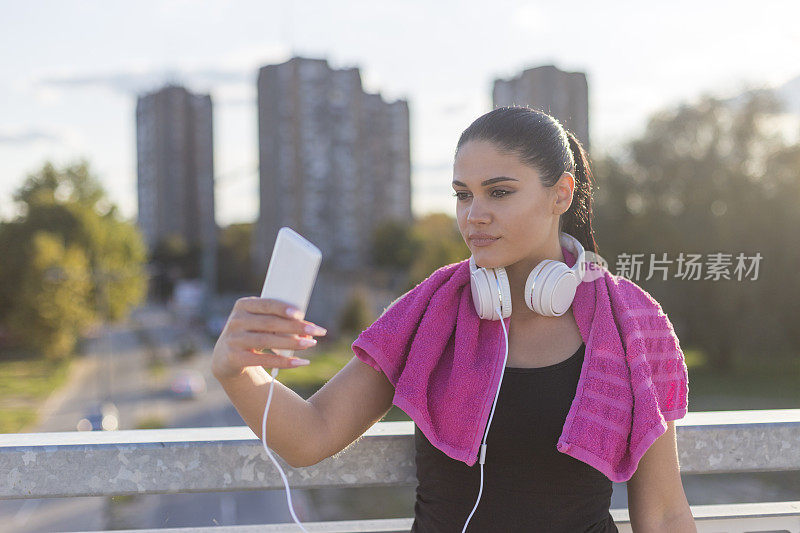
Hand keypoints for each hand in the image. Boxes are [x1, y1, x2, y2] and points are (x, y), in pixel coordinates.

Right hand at [211, 297, 326, 379]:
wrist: (226, 357)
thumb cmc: (251, 333)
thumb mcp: (258, 322)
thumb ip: (277, 320)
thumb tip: (307, 327)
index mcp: (243, 305)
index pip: (266, 305)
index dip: (283, 309)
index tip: (301, 314)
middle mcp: (235, 321)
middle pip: (269, 323)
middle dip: (295, 327)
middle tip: (316, 331)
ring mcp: (233, 340)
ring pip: (267, 341)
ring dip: (292, 343)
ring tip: (310, 344)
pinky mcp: (234, 358)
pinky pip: (263, 360)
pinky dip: (284, 362)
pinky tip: (300, 362)